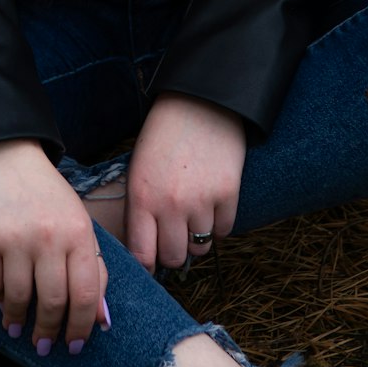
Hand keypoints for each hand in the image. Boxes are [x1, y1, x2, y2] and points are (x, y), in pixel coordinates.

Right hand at [0, 138, 108, 353]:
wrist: (6, 159)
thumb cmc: (48, 198)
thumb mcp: (79, 223)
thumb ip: (93, 267)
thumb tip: (102, 319)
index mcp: (79, 232)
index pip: (86, 293)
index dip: (82, 326)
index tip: (76, 345)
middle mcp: (49, 236)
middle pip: (53, 302)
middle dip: (49, 332)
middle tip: (45, 346)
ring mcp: (15, 238)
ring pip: (20, 300)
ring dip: (19, 322)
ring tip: (19, 328)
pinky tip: (2, 302)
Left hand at [125, 93, 246, 272]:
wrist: (200, 101)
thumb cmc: (163, 136)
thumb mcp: (139, 170)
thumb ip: (140, 211)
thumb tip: (146, 251)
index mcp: (142, 197)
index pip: (142, 255)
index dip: (146, 265)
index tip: (151, 262)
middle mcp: (171, 204)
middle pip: (174, 257)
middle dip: (173, 251)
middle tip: (174, 236)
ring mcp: (202, 200)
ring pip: (201, 248)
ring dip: (197, 238)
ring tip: (194, 215)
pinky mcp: (228, 193)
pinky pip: (224, 231)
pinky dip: (219, 225)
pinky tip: (212, 206)